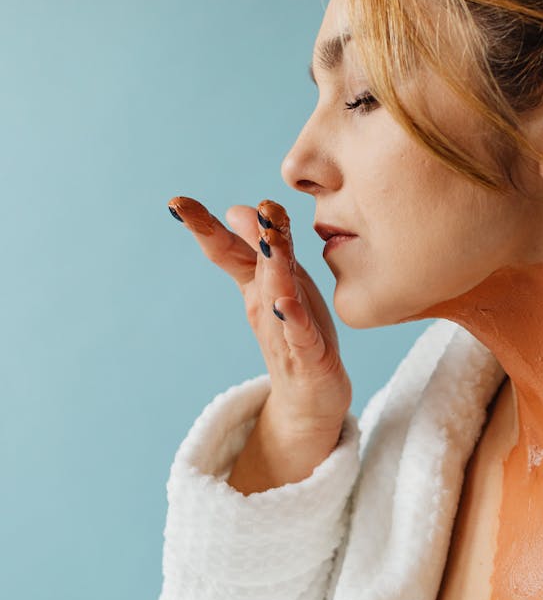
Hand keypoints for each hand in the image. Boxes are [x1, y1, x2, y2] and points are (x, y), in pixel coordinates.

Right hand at [168, 196, 351, 437]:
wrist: (310, 398)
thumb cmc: (298, 334)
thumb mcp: (283, 284)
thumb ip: (260, 249)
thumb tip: (237, 208)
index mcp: (260, 284)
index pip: (229, 250)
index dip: (205, 226)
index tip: (176, 202)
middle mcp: (267, 305)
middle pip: (254, 266)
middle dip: (245, 235)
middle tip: (233, 208)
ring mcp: (285, 331)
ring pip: (279, 294)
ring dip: (275, 266)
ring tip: (270, 239)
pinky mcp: (308, 356)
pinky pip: (300, 336)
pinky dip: (294, 320)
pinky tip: (288, 305)